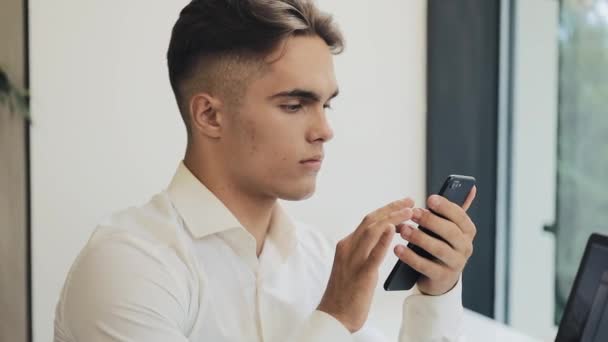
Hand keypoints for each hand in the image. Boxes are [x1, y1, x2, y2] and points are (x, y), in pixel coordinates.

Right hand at [317, 198, 414, 332]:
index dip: (386, 210)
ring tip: (409, 212)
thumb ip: (363, 251)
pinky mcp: (361, 274)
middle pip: (371, 221)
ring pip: (372, 231)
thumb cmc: (345, 293)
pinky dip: (384, 240)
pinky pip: (373, 254)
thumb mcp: (352, 265)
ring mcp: (353, 260)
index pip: (368, 221)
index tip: (402, 204)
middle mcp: (348, 248)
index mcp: (346, 245)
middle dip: (392, 208)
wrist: (334, 315)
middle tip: (410, 202)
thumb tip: (381, 239)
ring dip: (392, 218)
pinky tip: (394, 230)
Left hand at [394, 187, 476, 295]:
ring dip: (419, 238)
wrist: (439, 277)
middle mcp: (466, 247)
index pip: (460, 216)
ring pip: (438, 249)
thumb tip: (471, 187)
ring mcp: (456, 264)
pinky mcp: (443, 277)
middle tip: (412, 213)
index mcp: (467, 231)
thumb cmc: (441, 243)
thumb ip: (455, 209)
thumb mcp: (449, 227)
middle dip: (430, 221)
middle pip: (450, 232)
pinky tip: (397, 249)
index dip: (446, 207)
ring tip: (402, 230)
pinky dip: (410, 257)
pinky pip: (426, 266)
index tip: (429, 199)